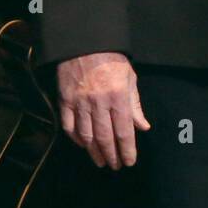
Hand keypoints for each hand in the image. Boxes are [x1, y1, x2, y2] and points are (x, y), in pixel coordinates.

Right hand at [57, 51, 149, 170]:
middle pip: (105, 137)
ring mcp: (80, 102)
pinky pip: (68, 125)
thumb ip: (135, 104)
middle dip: (111, 155)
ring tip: (100, 162)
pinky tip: (82, 145)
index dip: (127, 150)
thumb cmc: (111, 58)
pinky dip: (75, 138)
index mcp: (118, 96)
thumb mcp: (129, 77)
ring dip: (94, 152)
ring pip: (86, 135)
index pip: (124, 131)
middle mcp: (99, 102)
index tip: (129, 162)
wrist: (84, 41)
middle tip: (115, 166)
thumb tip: (143, 127)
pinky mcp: (65, 99)